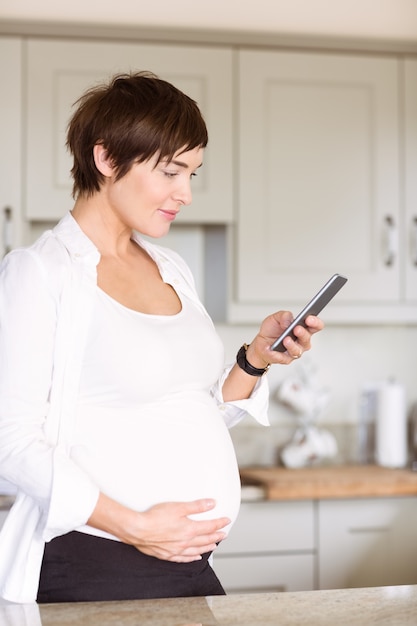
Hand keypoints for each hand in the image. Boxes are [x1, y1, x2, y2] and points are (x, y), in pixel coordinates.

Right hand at [89, 495, 230, 562]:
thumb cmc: (155, 517)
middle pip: (206, 539)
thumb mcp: (178, 507)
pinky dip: (192, 557)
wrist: (138, 530)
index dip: (220, 523)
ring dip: (207, 547)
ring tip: (214, 545)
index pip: (210, 527)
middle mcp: (185, 542)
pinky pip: (184, 558)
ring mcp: (177, 550)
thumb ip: (196, 506)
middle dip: (216, 536)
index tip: (226, 521)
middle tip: (224, 533)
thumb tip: (211, 504)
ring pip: (197, 550)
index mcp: (189, 529)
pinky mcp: (168, 554)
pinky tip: (196, 556)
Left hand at [246, 311, 323, 366]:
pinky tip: (273, 349)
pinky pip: (283, 358)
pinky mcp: (286, 359)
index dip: (315, 322)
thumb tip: (289, 321)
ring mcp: (295, 351)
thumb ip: (284, 316)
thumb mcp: (276, 318)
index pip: (316, 326)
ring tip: (286, 339)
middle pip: (307, 338)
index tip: (309, 318)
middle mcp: (301, 341)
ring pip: (297, 350)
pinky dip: (277, 354)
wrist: (261, 342)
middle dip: (302, 333)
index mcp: (303, 328)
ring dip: (291, 345)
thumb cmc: (272, 330)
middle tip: (296, 328)